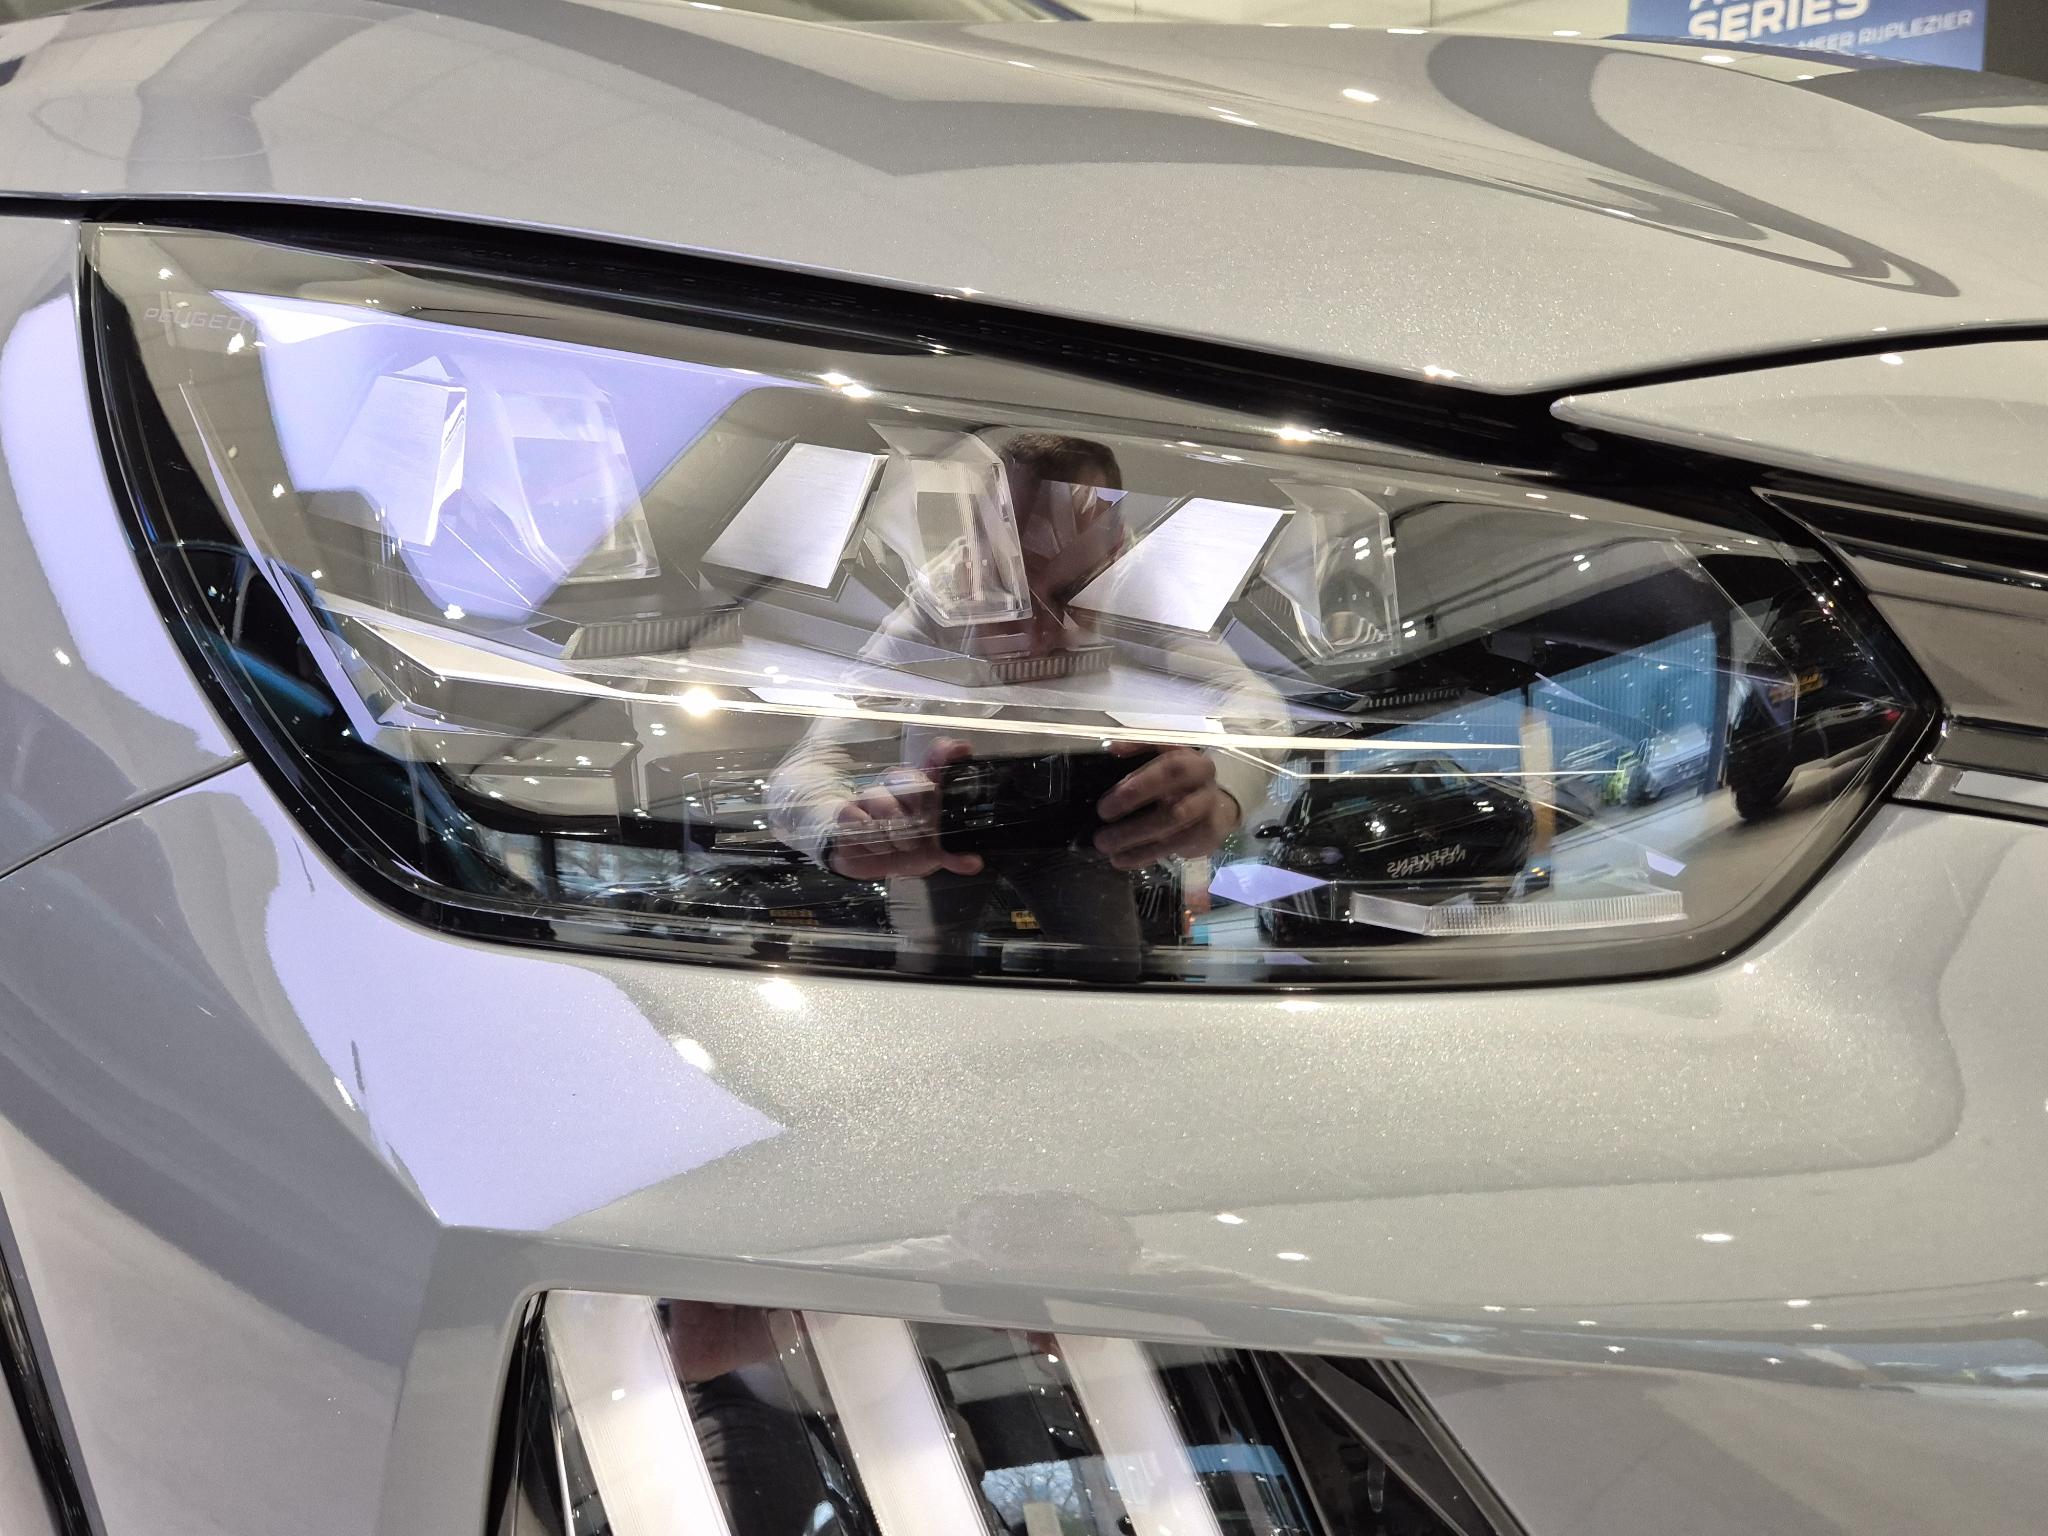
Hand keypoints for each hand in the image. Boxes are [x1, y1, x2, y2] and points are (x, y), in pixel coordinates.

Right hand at [826, 738, 985, 879]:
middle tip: (922, 827)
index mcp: (922, 790)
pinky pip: (854, 816)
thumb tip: (974, 863)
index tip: (961, 750)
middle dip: (916, 799)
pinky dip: (868, 834)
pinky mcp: (847, 812)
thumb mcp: (930, 854)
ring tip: (902, 845)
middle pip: (905, 776)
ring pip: (878, 797)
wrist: (867, 861)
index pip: (933, 760)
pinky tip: (878, 846)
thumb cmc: (903, 845)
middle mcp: (897, 787)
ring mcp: (871, 797)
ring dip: (892, 825)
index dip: (946, 752)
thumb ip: (951, 855)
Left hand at [1092, 742, 1239, 870]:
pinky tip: (1120, 858)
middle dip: (1135, 817)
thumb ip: (1140, 746)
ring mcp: (1207, 818)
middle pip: (1174, 809)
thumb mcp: (1165, 754)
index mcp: (1194, 764)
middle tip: (1103, 816)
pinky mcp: (1204, 840)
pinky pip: (1171, 849)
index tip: (1108, 800)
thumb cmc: (1180, 778)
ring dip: (1134, 839)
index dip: (1140, 784)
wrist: (1216, 805)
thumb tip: (1112, 747)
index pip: (1171, 770)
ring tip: (1104, 845)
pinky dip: (1142, 855)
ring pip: (1171, 832)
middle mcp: (1205, 791)